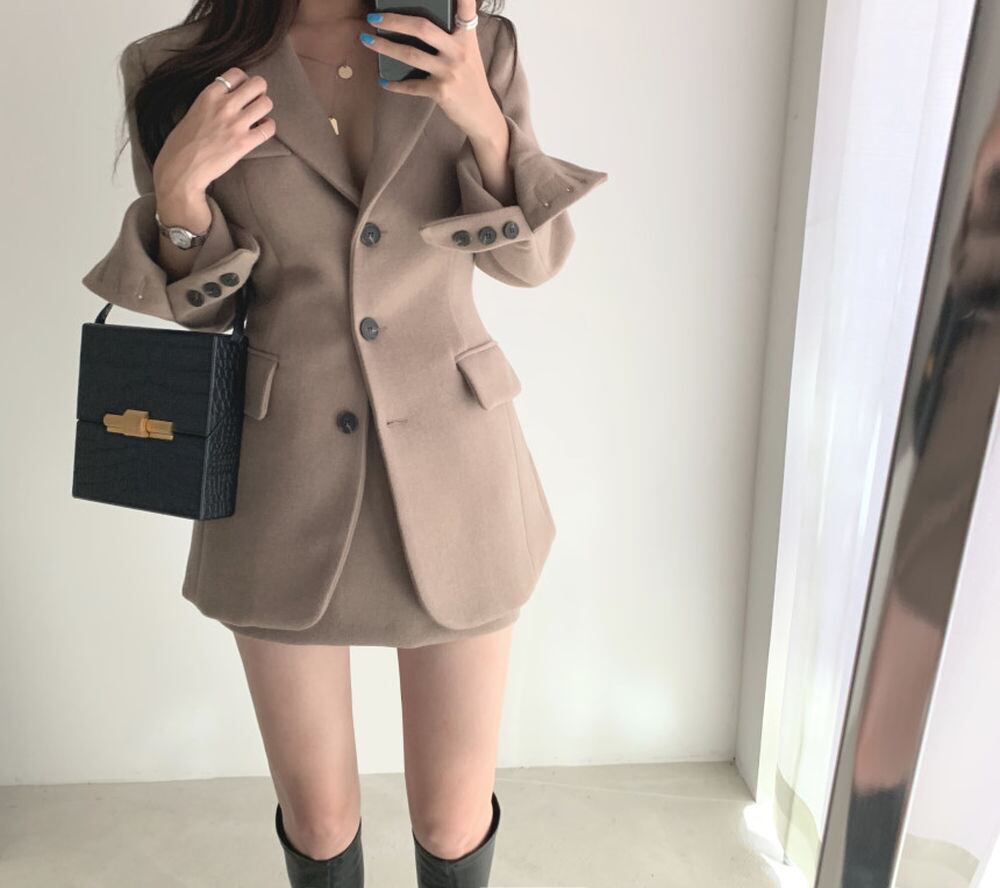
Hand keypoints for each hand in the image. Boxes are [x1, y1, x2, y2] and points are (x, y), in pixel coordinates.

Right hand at [152, 67, 276, 202]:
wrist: (181, 168)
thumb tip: (229, 99)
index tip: (242, 92)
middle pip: (258, 84)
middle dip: (260, 92)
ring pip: (267, 103)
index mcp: (209, 94)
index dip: (244, 82)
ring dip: (265, 110)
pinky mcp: (244, 142)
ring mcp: (236, 123)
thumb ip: (212, 102)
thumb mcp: (193, 111)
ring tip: (257, 118)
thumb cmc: (183, 143)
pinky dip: (268, 128)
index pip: (237, 73)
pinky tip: (260, 131)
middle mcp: (224, 105)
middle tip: (254, 104)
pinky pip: (269, 128)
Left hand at [359, 0, 505, 143]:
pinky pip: (412, 86)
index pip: (466, 8)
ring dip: (384, 47)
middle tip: (374, 18)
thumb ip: (452, 37)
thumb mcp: (468, 53)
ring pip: (411, 55)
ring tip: (367, 40)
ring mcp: (449, 72)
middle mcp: (459, 51)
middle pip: (422, 28)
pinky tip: (383, 80)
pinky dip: (395, 84)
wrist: (482, 114)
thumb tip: (419, 24)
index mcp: (467, 37)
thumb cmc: (470, 79)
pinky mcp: (441, 92)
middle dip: (394, 20)